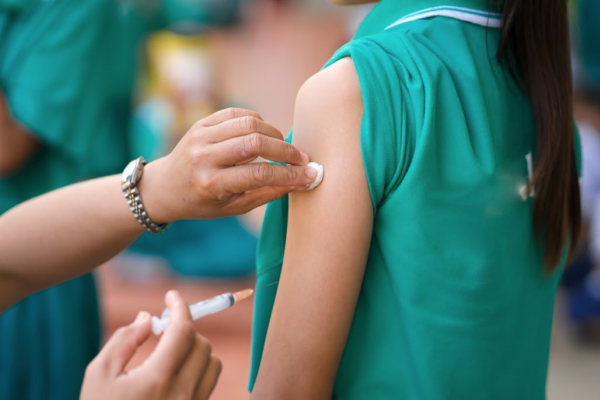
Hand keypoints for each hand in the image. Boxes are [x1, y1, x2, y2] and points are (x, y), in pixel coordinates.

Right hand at [80, 291, 220, 399]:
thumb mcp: (99, 374)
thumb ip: (125, 340)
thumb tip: (148, 317)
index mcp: (157, 380)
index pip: (183, 330)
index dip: (179, 306)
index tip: (171, 296)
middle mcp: (182, 394)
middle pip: (202, 344)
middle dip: (184, 330)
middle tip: (162, 332)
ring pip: (212, 364)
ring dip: (195, 350)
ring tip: (170, 353)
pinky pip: (209, 384)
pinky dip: (198, 370)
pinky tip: (174, 374)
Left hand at [139, 108, 317, 221]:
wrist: (166, 186)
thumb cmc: (202, 202)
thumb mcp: (233, 207)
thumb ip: (267, 193)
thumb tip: (300, 181)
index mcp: (211, 184)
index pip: (258, 174)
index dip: (288, 174)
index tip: (309, 174)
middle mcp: (204, 157)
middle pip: (255, 143)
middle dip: (285, 150)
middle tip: (301, 159)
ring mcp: (201, 136)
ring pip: (249, 123)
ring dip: (274, 134)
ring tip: (284, 148)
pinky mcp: (202, 122)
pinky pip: (237, 114)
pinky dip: (257, 121)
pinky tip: (264, 135)